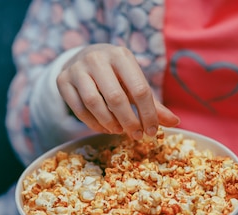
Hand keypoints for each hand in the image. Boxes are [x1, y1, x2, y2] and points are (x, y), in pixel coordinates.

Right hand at [57, 44, 179, 138]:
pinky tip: (104, 128)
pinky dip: (93, 124)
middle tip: (136, 135)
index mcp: (121, 55)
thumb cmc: (115, 74)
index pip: (139, 89)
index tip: (152, 131)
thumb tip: (175, 123)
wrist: (82, 58)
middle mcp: (97, 58)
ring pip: (94, 104)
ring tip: (118, 130)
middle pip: (116, 98)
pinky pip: (78, 110)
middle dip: (129, 121)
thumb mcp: (134, 82)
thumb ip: (152, 103)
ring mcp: (77, 69)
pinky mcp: (62, 81)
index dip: (148, 114)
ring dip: (109, 123)